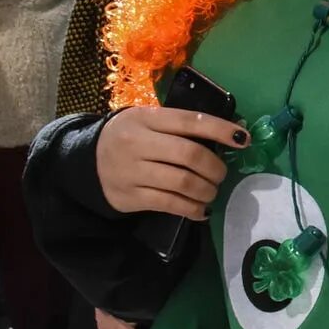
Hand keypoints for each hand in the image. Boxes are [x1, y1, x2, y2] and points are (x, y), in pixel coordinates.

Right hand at [95, 106, 244, 219]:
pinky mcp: (130, 197)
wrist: (85, 162)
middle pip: (190, 155)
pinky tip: (201, 209)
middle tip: (221, 174)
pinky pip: (170, 204)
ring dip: (207, 190)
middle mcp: (137, 143)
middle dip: (215, 167)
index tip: (243, 139)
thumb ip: (183, 126)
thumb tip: (234, 133)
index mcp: (146, 119)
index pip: (190, 121)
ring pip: (183, 183)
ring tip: (211, 191)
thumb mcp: (149, 122)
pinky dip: (193, 209)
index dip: (221, 130)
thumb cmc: (131, 138)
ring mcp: (132, 172)